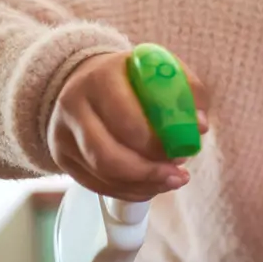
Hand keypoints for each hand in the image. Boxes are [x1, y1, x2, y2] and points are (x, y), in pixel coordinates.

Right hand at [47, 51, 209, 201]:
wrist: (87, 79)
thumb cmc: (132, 78)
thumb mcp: (159, 70)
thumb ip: (185, 90)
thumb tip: (199, 126)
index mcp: (99, 78)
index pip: (126, 121)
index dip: (157, 143)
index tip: (184, 151)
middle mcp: (73, 106)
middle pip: (108, 156)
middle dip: (150, 172)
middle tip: (179, 174)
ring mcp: (63, 135)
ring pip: (102, 175)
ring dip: (143, 185)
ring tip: (171, 180)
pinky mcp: (63, 158)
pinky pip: (97, 185)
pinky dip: (129, 191)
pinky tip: (152, 186)